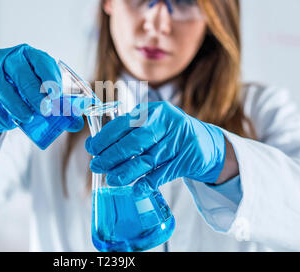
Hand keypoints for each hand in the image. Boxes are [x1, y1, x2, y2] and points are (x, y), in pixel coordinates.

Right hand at [0, 44, 83, 136]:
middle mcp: (6, 57)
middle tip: (44, 109)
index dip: (50, 77)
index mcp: (28, 55)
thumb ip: (60, 108)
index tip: (56, 96)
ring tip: (27, 118)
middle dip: (33, 92)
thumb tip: (76, 123)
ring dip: (15, 104)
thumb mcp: (41, 95)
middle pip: (19, 70)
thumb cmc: (22, 94)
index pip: (40, 60)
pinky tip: (7, 121)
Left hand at [85, 101, 225, 194]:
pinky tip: (136, 189)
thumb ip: (130, 131)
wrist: (207, 144)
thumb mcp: (154, 124)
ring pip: (147, 159)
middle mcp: (167, 122)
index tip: (92, 148)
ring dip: (126, 172)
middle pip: (135, 141)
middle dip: (112, 155)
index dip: (106, 136)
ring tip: (111, 179)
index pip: (125, 122)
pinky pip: (163, 173)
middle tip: (97, 165)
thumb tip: (98, 147)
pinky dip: (148, 182)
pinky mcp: (187, 159)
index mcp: (154, 111)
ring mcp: (179, 141)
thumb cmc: (171, 134)